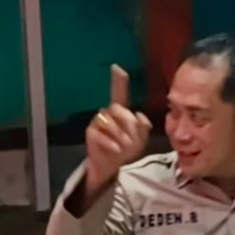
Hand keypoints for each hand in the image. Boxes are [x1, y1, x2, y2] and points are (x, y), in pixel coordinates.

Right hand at [85, 64, 151, 191]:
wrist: (112, 167)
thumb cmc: (126, 150)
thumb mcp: (140, 140)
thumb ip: (143, 128)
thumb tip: (139, 116)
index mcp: (121, 112)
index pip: (119, 93)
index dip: (118, 81)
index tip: (117, 67)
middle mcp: (108, 113)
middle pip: (119, 109)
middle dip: (129, 124)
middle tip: (133, 140)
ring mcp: (98, 122)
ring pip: (110, 122)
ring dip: (121, 136)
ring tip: (125, 147)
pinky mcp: (91, 133)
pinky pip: (101, 134)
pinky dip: (111, 142)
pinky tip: (116, 149)